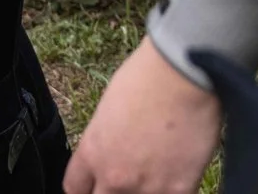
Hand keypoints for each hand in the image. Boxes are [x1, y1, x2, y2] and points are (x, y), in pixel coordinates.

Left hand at [64, 38, 221, 193]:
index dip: (87, 189)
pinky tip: (179, 175)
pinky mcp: (179, 191)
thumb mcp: (109, 109)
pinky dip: (173, 190)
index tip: (96, 186)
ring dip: (145, 192)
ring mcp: (147, 188)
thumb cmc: (146, 78)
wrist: (183, 74)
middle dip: (114, 191)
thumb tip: (114, 153)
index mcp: (92, 153)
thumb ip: (106, 142)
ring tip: (157, 173)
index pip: (75, 189)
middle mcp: (114, 177)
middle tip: (129, 178)